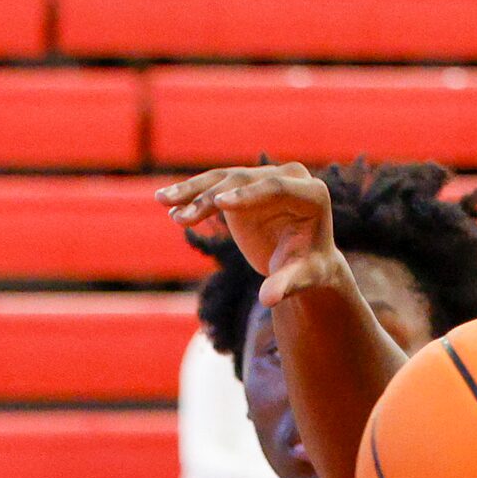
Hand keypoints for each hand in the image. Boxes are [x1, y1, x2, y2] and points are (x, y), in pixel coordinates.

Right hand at [159, 163, 338, 293]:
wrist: (302, 261)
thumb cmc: (307, 269)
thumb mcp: (301, 278)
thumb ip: (286, 285)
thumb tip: (268, 300)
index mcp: (312, 194)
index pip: (277, 187)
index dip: (249, 195)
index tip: (220, 203)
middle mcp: (289, 177)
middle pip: (244, 180)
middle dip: (211, 198)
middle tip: (183, 217)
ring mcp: (263, 178)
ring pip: (223, 178)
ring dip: (192, 191)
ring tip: (164, 202)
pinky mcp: (244, 185)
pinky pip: (213, 186)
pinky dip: (191, 195)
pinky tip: (166, 202)